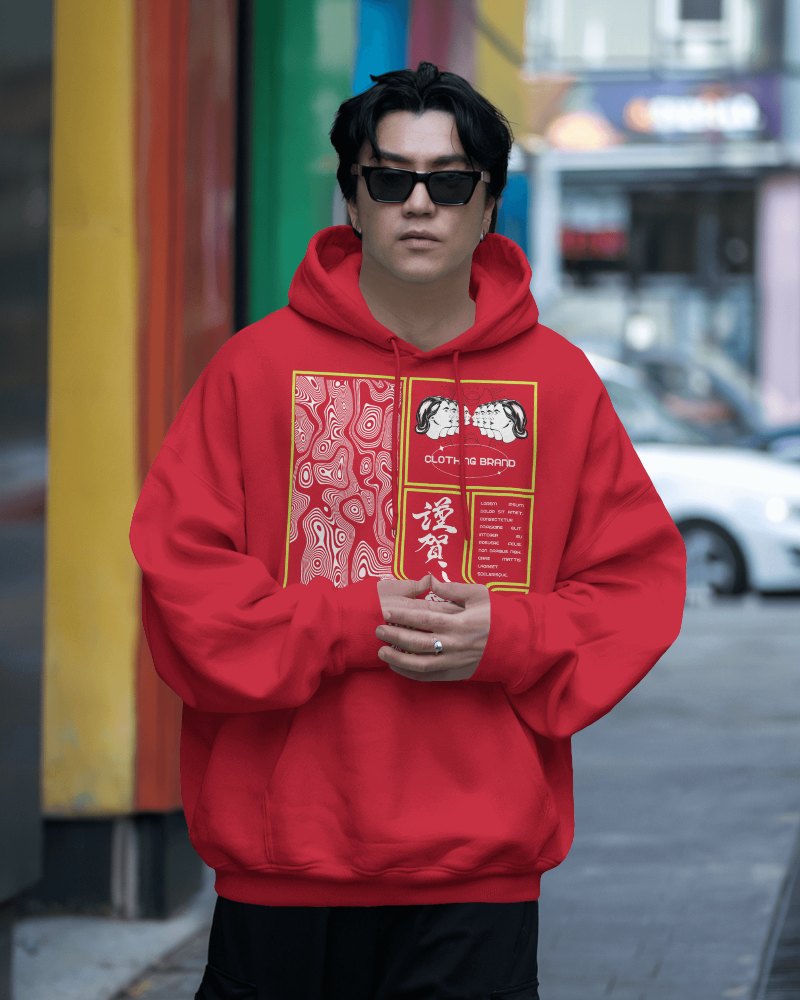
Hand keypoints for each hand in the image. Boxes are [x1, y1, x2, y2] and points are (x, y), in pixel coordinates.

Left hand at [375, 576, 490, 681]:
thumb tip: (430, 581)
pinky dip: (410, 673)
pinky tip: (396, 667)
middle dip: (395, 636)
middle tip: (378, 630)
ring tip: (382, 651)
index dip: (403, 616)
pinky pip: (428, 677)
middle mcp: (454, 644)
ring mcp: (453, 661)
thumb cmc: (496, 614)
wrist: (514, 642)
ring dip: (398, 659)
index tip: (386, 612)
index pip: (424, 619)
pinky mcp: (454, 674)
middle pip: (417, 642)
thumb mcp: (478, 594)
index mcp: (458, 623)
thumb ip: (452, 588)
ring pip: (420, 664)